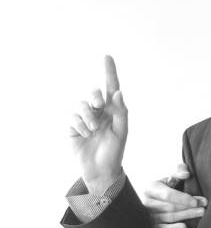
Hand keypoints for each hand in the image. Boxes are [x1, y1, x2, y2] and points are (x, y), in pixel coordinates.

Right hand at [69, 56, 127, 193]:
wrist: (100, 170)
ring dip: (88, 116)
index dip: (109, 72)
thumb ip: (121, 112)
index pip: (111, 88)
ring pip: (81, 105)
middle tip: (99, 105)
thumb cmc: (114, 152)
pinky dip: (79, 125)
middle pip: (93, 93)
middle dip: (94, 97)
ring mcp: (85, 119)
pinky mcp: (73, 127)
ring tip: (92, 130)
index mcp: (113, 111)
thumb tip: (118, 92)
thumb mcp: (121, 133)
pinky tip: (84, 134)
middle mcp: (99, 112)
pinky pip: (73, 117)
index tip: (107, 56)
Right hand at [141, 163, 207, 227]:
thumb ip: (179, 172)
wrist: (155, 199)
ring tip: (200, 213)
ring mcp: (149, 215)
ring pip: (169, 217)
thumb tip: (186, 174)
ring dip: (186, 216)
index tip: (196, 201)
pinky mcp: (152, 226)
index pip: (167, 195)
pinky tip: (184, 227)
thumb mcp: (170, 177)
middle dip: (188, 207)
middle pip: (170, 207)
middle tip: (203, 207)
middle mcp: (147, 202)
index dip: (183, 198)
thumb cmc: (165, 187)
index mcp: (151, 188)